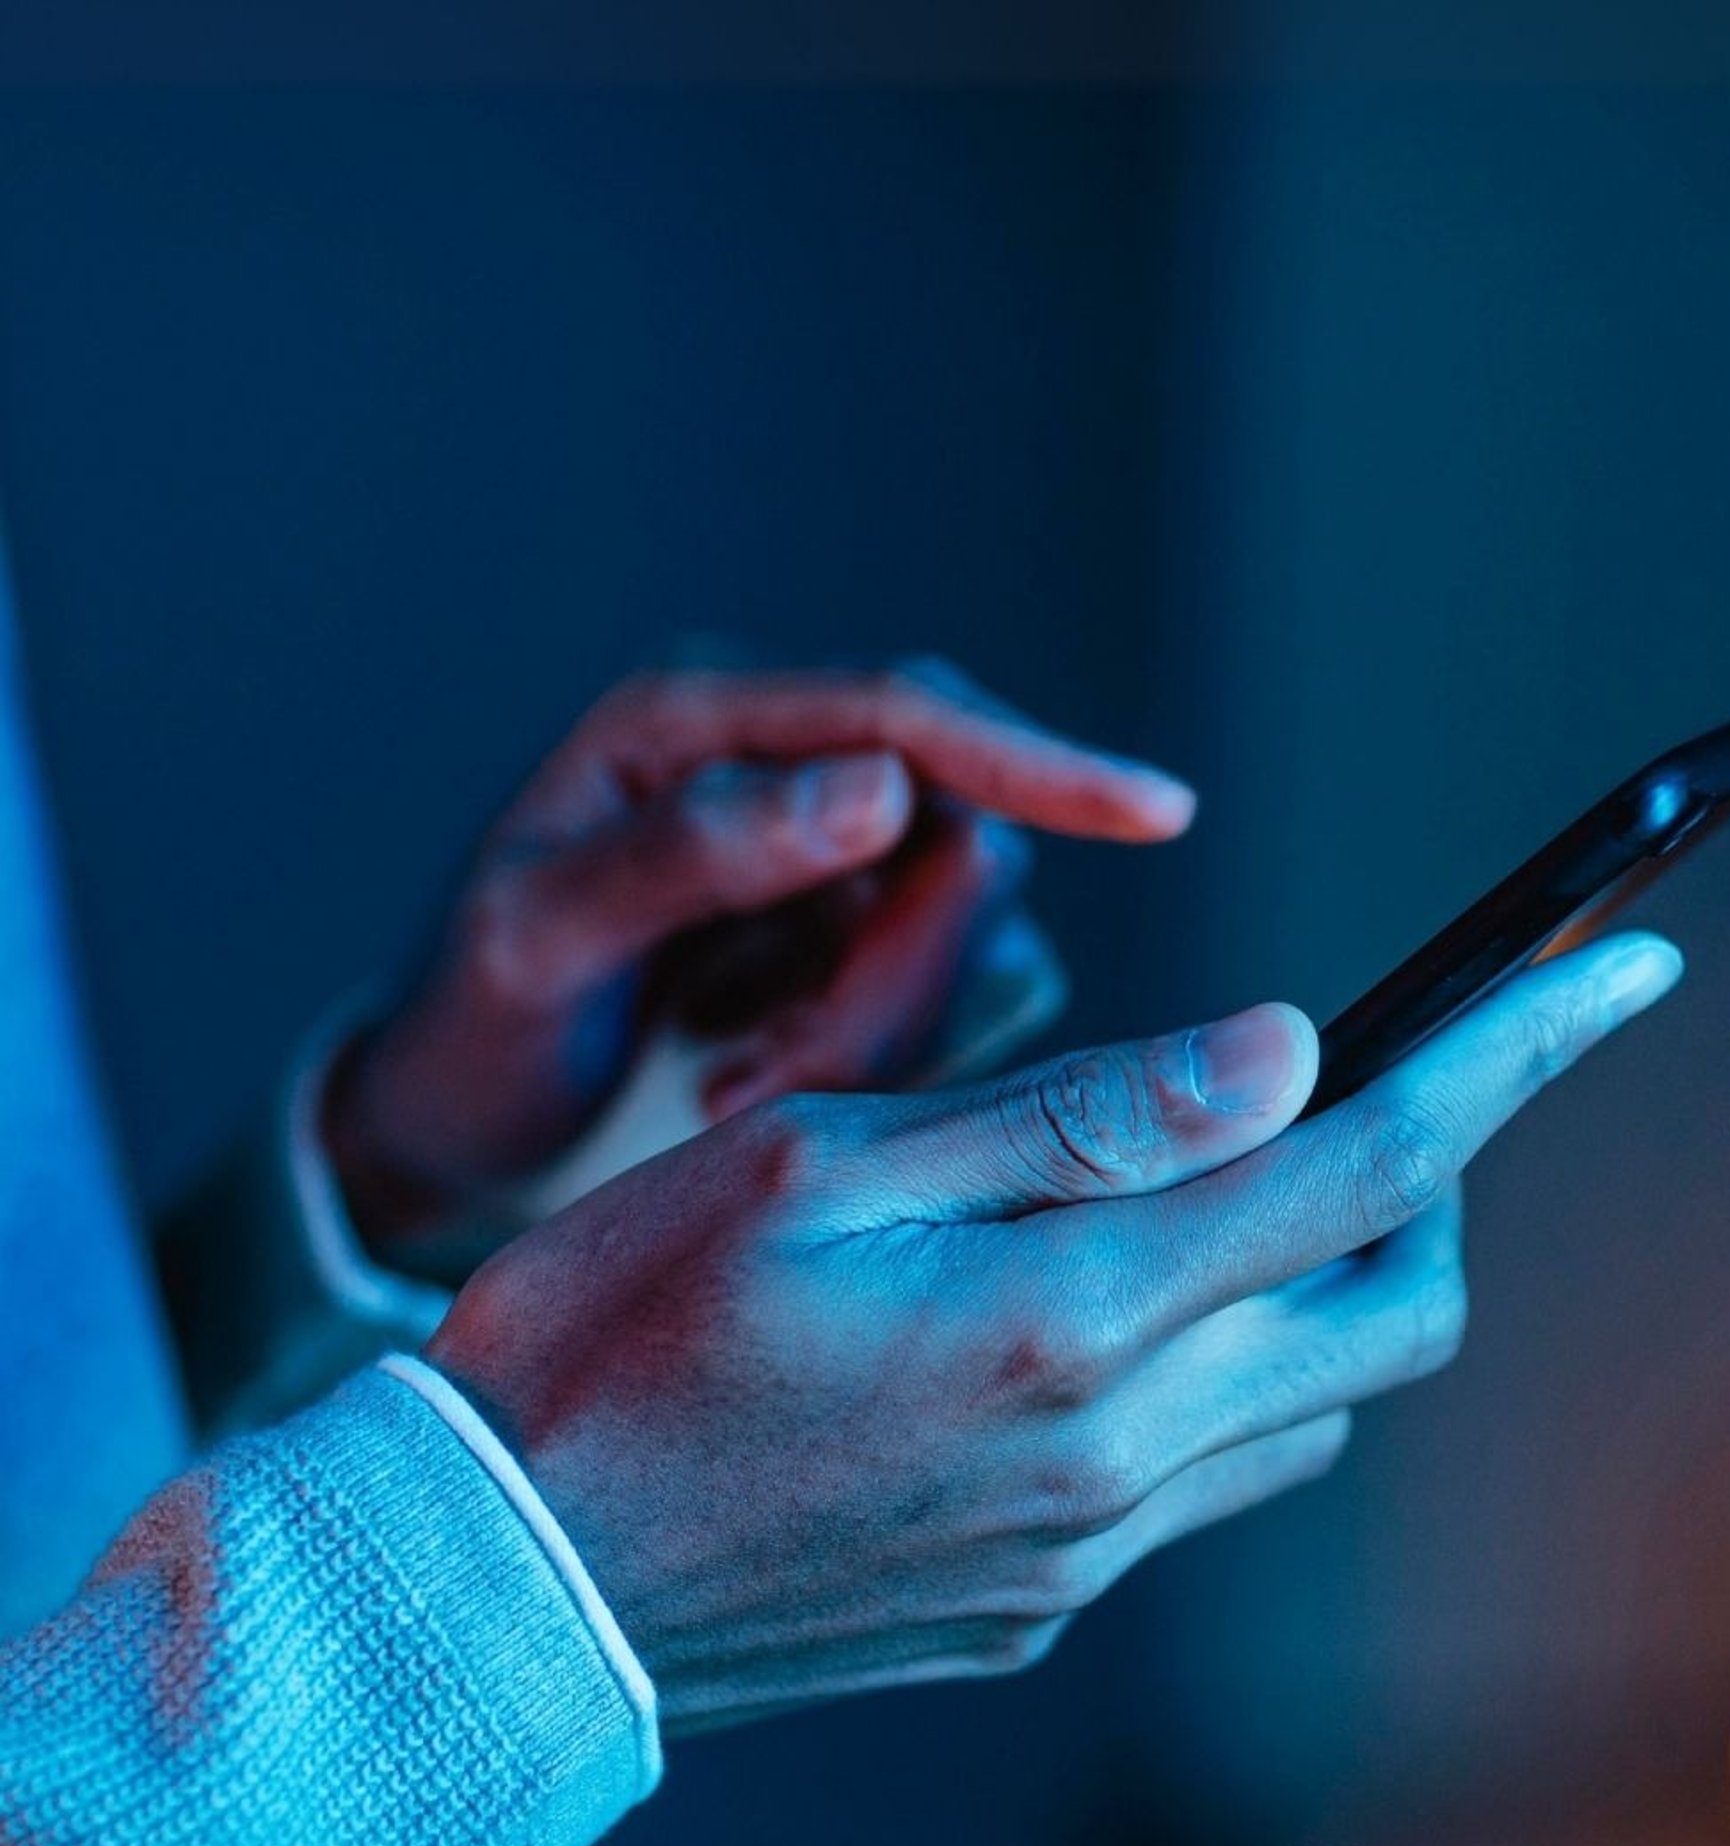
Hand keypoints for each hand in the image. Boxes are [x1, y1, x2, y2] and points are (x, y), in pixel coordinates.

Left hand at [323, 662, 1195, 1269]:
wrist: (452, 1132)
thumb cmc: (474, 1024)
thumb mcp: (539, 938)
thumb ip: (696, 852)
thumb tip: (878, 786)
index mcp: (695, 721)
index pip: (908, 714)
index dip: (1040, 759)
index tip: (1160, 809)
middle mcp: (783, 766)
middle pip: (960, 834)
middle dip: (891, 977)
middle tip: (762, 1079)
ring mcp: (832, 857)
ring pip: (967, 932)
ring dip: (873, 1032)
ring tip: (732, 1085)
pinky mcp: (860, 943)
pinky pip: (951, 1000)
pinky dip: (872, 1064)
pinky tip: (753, 1087)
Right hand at [426, 929, 1682, 1731]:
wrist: (495, 1587)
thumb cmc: (616, 1331)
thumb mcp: (818, 1161)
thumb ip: (1073, 1115)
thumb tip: (1290, 1048)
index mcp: (1065, 1316)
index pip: (1367, 1162)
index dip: (1515, 1052)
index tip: (1621, 969)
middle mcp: (1112, 1456)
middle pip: (1394, 1307)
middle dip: (1434, 1175)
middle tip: (1371, 1077)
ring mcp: (1081, 1553)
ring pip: (1314, 1401)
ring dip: (1324, 1279)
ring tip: (1216, 1181)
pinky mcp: (1032, 1608)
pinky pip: (1205, 1482)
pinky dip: (1219, 1370)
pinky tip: (1097, 1314)